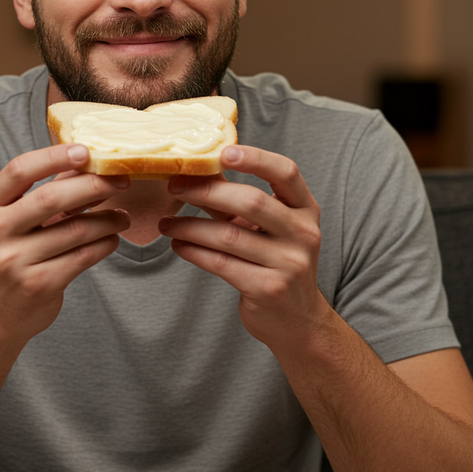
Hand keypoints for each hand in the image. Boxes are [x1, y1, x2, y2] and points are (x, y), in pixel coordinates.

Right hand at [0, 143, 129, 345]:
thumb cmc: (9, 257)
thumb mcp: (12, 222)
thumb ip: (44, 192)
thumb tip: (86, 161)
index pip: (19, 170)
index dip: (54, 156)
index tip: (86, 150)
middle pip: (51, 198)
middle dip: (94, 185)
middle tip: (121, 181)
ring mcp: (15, 260)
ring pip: (75, 229)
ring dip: (108, 219)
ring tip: (123, 217)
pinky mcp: (39, 284)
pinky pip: (83, 256)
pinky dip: (105, 244)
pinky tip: (112, 239)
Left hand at [158, 145, 322, 349]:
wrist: (296, 320)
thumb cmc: (275, 262)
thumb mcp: (268, 227)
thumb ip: (238, 199)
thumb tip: (199, 169)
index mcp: (306, 209)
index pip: (286, 172)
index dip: (255, 158)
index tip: (223, 152)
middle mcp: (303, 234)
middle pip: (251, 202)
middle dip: (206, 192)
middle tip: (174, 187)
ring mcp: (289, 263)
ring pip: (228, 235)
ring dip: (190, 226)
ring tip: (167, 223)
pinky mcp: (268, 288)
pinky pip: (221, 263)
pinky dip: (194, 251)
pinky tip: (178, 244)